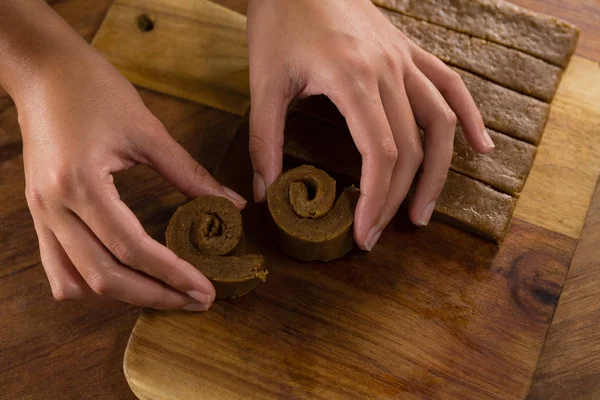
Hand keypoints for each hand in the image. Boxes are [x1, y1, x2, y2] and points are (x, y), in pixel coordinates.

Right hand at [12, 22, 244, 309]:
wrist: (41, 69)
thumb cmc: (94, 89)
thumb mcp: (148, 131)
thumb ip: (191, 174)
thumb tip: (232, 205)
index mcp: (81, 183)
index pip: (132, 247)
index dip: (172, 274)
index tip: (205, 290)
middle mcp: (54, 207)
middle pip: (103, 277)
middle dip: (154, 296)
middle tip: (195, 300)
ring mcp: (40, 213)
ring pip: (75, 282)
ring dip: (120, 296)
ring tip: (163, 292)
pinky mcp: (39, 212)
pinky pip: (57, 267)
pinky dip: (90, 283)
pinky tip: (122, 278)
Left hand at [247, 0, 493, 250]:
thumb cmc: (278, 23)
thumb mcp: (264, 82)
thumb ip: (264, 139)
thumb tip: (266, 191)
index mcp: (353, 79)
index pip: (380, 153)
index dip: (376, 200)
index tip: (364, 233)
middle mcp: (389, 70)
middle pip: (410, 147)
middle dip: (395, 199)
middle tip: (377, 235)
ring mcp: (405, 59)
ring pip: (440, 122)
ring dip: (438, 173)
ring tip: (424, 213)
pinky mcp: (409, 51)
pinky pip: (451, 85)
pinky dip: (469, 117)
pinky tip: (482, 146)